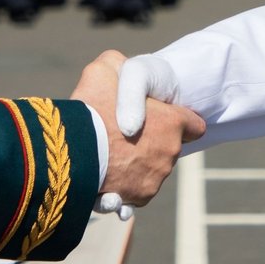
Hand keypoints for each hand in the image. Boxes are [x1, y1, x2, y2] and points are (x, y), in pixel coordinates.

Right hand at [73, 50, 204, 208]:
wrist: (70, 152)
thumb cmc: (91, 107)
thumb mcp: (105, 68)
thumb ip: (119, 65)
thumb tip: (118, 71)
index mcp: (172, 123)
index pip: (194, 125)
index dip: (176, 119)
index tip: (158, 118)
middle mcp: (170, 154)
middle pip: (166, 148)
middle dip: (148, 142)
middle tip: (119, 134)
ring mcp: (155, 179)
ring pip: (148, 170)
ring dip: (132, 164)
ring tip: (105, 156)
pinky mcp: (136, 198)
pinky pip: (133, 193)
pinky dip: (121, 188)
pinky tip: (103, 178)